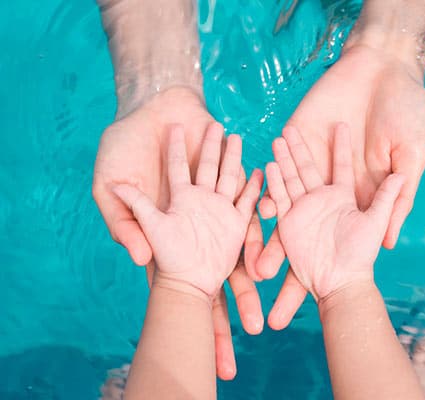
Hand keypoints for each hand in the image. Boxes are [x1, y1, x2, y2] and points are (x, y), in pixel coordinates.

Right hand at [92, 88, 263, 378]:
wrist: (152, 108)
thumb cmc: (124, 146)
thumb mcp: (110, 181)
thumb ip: (123, 218)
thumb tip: (137, 259)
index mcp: (168, 231)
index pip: (184, 278)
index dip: (197, 310)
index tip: (214, 342)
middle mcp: (196, 222)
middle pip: (222, 269)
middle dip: (239, 298)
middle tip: (257, 327)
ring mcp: (214, 203)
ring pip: (241, 240)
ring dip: (258, 259)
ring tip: (275, 282)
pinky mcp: (229, 181)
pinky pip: (251, 199)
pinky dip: (265, 210)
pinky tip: (282, 231)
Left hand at [255, 41, 424, 328]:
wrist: (384, 70)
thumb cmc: (407, 112)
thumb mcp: (411, 156)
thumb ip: (397, 196)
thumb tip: (391, 244)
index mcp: (355, 199)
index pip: (335, 244)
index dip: (320, 271)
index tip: (308, 303)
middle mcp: (329, 189)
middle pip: (301, 234)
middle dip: (284, 263)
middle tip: (263, 295)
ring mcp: (311, 166)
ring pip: (286, 205)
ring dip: (268, 234)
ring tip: (249, 263)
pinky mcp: (299, 143)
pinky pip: (279, 170)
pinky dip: (266, 190)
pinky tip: (251, 212)